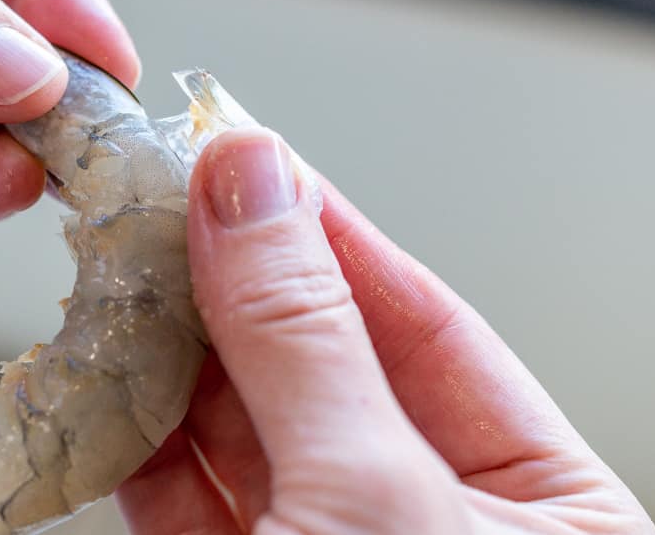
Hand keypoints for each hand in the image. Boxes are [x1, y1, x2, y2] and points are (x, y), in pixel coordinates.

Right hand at [117, 129, 654, 533]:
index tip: (250, 157)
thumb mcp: (367, 498)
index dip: (332, 232)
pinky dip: (142, 438)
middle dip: (238, 286)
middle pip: (326, 368)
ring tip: (125, 268)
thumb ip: (305, 340)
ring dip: (175, 351)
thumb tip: (252, 183)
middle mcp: (439, 524)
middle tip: (170, 196)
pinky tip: (110, 370)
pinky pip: (192, 493)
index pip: (432, 327)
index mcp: (544, 514)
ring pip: (250, 427)